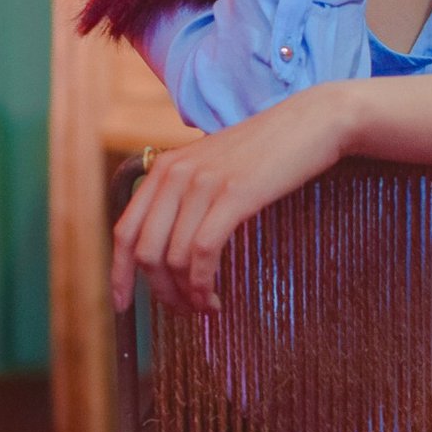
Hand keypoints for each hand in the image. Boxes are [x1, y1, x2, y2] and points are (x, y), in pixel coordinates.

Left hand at [111, 83, 353, 313]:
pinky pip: (203, 253)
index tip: (123, 304)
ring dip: (186, 294)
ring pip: (173, 258)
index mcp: (166, 167)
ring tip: (206, 305)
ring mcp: (203, 182)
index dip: (119, 273)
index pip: (125, 230)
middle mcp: (176, 173)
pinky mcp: (233, 194)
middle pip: (146, 252)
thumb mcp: (215, 164)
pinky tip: (215, 296)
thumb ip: (188, 192)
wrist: (312, 121)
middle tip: (183, 310)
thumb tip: (171, 246)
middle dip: (160, 292)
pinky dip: (203, 284)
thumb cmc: (270, 148)